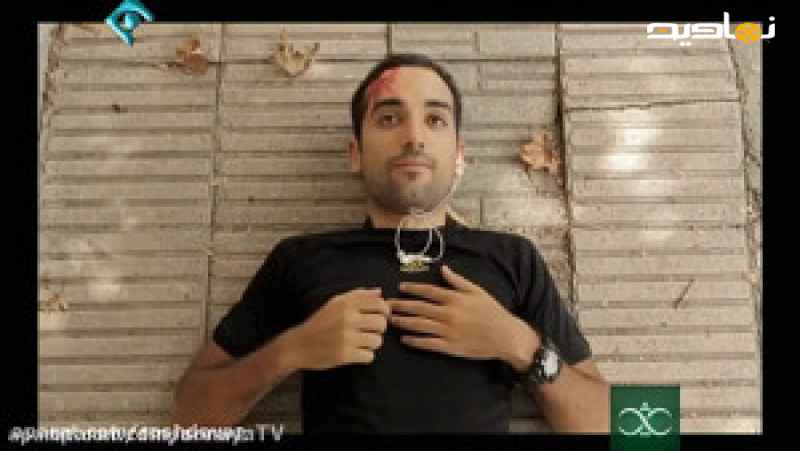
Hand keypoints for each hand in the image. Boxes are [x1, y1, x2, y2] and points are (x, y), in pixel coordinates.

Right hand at [290, 287, 389, 369]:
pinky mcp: (345, 355)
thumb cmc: (320, 322)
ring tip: (361, 342)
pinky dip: (364, 356)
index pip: (379, 304)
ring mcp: (346, 337)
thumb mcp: (335, 303)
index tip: (380, 316)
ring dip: (372, 344)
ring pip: (377, 341)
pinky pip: (369, 356)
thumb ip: (358, 295)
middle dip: (378, 329)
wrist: (299, 345)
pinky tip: (355, 352)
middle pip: (382, 324)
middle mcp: (347, 318)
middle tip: (368, 331)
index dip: (385, 312)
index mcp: (346, 304)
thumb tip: (380, 292)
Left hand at [386, 265, 539, 367]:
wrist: (505, 336)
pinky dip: (415, 341)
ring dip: (403, 322)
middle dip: (401, 305)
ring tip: (391, 320)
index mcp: (454, 298)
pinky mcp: (450, 347)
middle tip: (387, 305)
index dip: (412, 289)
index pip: (428, 291)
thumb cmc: (492, 311)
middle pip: (419, 308)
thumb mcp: (477, 291)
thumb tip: (442, 268)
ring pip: (420, 325)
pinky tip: (405, 339)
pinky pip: (428, 343)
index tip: (400, 287)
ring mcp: (448, 331)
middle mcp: (448, 313)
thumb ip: (458, 281)